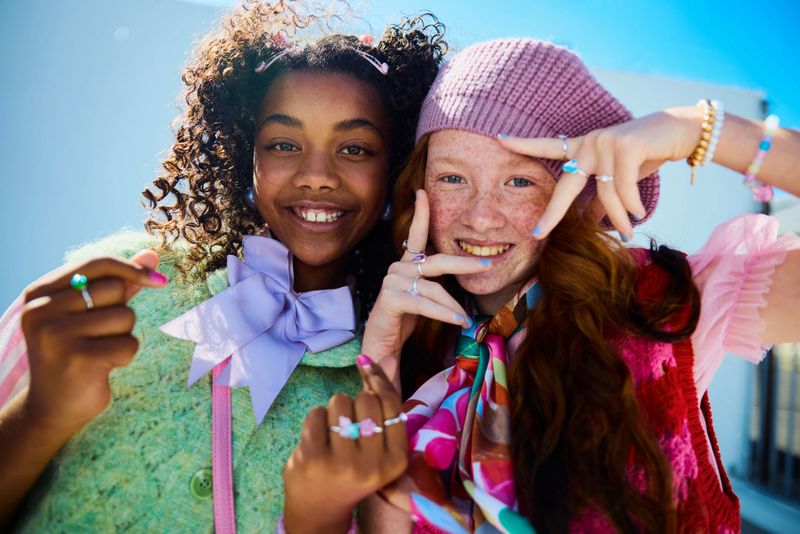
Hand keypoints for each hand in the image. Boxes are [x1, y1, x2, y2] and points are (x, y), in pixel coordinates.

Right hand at [19, 250, 167, 433]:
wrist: (52, 409)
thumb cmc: (76, 354)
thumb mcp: (90, 314)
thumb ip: (119, 282)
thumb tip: (152, 253)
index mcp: (39, 293)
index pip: (96, 263)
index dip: (132, 268)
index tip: (160, 280)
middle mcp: (41, 310)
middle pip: (115, 289)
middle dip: (121, 312)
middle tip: (100, 336)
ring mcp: (57, 335)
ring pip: (125, 317)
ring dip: (123, 336)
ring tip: (99, 352)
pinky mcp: (78, 359)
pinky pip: (128, 344)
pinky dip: (125, 356)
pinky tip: (103, 368)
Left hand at [283, 356, 407, 533]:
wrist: (319, 511)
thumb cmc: (352, 472)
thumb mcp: (378, 447)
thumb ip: (384, 405)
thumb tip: (386, 357)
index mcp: (395, 461)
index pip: (392, 404)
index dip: (378, 378)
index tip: (366, 364)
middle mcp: (372, 464)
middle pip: (366, 400)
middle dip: (354, 401)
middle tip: (348, 422)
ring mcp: (342, 463)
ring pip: (340, 402)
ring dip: (334, 409)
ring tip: (333, 433)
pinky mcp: (314, 458)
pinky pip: (316, 413)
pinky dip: (315, 419)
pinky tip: (316, 439)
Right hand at [361, 190, 490, 381]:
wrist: (381, 345)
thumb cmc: (404, 321)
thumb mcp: (424, 297)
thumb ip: (437, 284)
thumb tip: (464, 272)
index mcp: (407, 265)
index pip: (416, 235)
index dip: (421, 213)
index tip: (423, 192)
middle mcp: (399, 268)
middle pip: (438, 261)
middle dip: (465, 262)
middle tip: (488, 263)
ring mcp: (393, 282)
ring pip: (434, 288)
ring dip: (453, 305)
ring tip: (467, 319)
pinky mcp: (391, 299)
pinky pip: (425, 304)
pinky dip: (444, 312)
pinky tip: (459, 321)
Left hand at [497, 105, 703, 238]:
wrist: (682, 131)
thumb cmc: (647, 154)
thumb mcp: (618, 176)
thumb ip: (600, 196)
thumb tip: (588, 223)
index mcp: (583, 147)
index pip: (548, 146)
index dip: (524, 144)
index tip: (499, 139)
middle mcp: (589, 142)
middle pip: (566, 187)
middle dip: (552, 213)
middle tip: (537, 234)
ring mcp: (605, 142)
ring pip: (605, 195)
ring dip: (619, 218)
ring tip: (629, 232)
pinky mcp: (624, 146)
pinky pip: (623, 189)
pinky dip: (632, 206)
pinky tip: (640, 213)